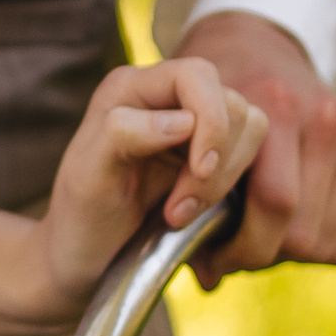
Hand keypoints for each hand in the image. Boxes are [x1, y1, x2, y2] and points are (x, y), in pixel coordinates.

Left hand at [40, 60, 267, 308]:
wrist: (87, 258)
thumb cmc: (80, 215)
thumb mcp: (88, 175)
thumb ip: (123, 134)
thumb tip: (184, 120)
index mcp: (133, 89)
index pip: (197, 76)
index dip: (211, 119)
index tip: (200, 168)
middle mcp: (168, 101)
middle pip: (233, 106)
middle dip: (218, 163)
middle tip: (177, 211)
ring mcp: (195, 131)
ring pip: (251, 133)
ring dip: (226, 181)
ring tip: (181, 216)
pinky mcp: (215, 162)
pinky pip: (254, 165)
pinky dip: (238, 197)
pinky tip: (203, 221)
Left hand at [171, 11, 335, 288]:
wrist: (258, 45)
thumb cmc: (212, 100)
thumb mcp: (188, 130)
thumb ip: (190, 194)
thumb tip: (205, 281)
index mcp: (279, 108)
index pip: (275, 204)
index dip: (239, 247)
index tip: (205, 257)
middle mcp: (327, 121)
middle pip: (302, 233)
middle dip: (257, 254)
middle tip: (226, 251)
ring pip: (323, 242)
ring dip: (283, 254)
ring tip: (252, 234)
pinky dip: (313, 245)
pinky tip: (284, 226)